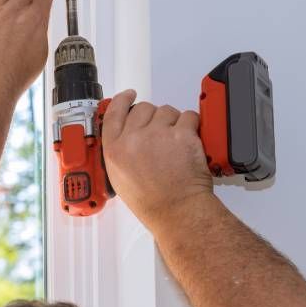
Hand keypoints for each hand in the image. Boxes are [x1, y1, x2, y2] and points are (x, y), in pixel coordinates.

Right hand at [102, 90, 214, 228]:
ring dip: (174, 122)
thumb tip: (128, 135)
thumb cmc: (152, 201)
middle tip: (162, 134)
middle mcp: (133, 138)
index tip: (129, 95)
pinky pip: (188, 116)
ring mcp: (158, 134)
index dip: (123, 100)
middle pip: (143, 109)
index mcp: (115, 149)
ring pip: (167, 110)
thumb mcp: (120, 177)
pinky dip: (192, 125)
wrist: (177, 210)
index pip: (114, 113)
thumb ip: (121, 151)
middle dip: (154, 118)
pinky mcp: (181, 134)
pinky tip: (189, 141)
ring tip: (176, 143)